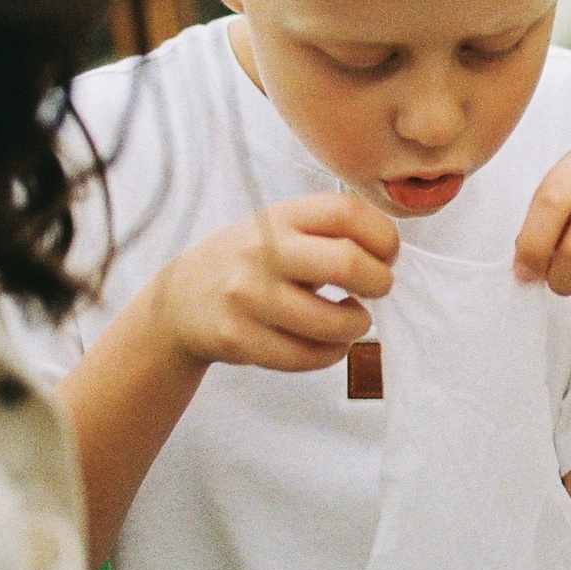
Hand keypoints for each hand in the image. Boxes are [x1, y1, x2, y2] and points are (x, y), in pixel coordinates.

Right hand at [145, 193, 397, 371]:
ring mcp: (248, 298)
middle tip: (378, 288)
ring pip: (333, 323)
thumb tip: (390, 254)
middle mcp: (262, 252)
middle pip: (347, 264)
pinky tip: (328, 342)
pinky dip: (332, 352)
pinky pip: (308, 357)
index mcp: (279, 217)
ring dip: (358, 325)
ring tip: (352, 319)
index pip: (347, 212)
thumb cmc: (249, 261)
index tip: (387, 254)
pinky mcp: (240, 340)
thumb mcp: (279, 228)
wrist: (180, 300)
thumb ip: (328, 231)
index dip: (383, 236)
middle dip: (380, 281)